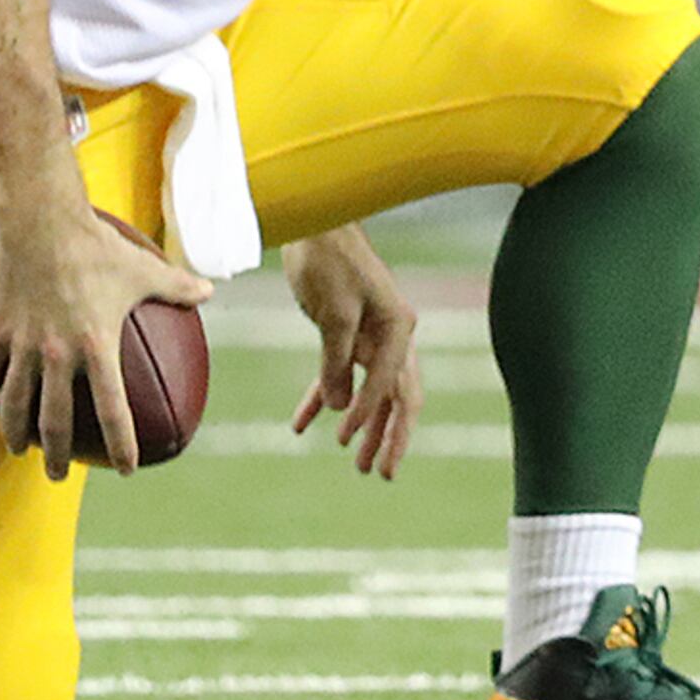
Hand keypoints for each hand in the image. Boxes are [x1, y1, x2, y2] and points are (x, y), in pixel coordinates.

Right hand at [0, 196, 212, 478]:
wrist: (42, 221)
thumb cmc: (97, 245)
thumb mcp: (144, 268)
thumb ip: (178, 286)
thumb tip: (210, 291)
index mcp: (98, 346)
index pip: (112, 409)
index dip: (120, 443)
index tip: (125, 468)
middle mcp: (58, 354)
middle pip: (54, 420)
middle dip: (56, 454)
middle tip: (60, 472)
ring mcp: (23, 344)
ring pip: (14, 403)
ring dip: (16, 432)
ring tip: (19, 449)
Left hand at [283, 223, 422, 480]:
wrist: (313, 225)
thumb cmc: (327, 262)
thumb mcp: (333, 315)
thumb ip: (338, 362)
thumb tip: (342, 409)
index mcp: (398, 328)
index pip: (388, 385)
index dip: (369, 417)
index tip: (347, 442)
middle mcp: (393, 335)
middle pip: (396, 396)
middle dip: (387, 436)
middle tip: (377, 474)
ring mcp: (371, 334)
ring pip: (371, 390)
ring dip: (361, 425)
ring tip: (351, 460)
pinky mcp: (346, 332)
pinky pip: (340, 373)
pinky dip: (323, 397)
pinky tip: (300, 423)